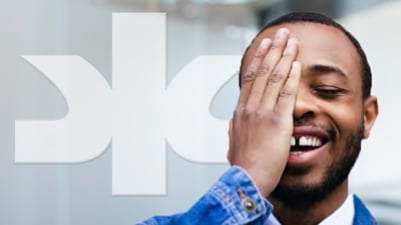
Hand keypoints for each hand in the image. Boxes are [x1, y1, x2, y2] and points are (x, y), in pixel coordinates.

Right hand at [227, 28, 299, 196]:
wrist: (246, 180)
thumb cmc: (243, 165)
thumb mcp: (234, 142)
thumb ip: (235, 128)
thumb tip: (234, 121)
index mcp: (240, 112)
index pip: (249, 79)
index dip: (258, 61)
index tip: (264, 48)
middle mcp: (249, 108)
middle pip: (261, 72)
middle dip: (272, 51)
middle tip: (279, 35)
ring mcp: (262, 113)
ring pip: (273, 78)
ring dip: (283, 57)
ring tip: (290, 42)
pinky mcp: (276, 121)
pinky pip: (285, 94)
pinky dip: (290, 77)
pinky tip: (296, 64)